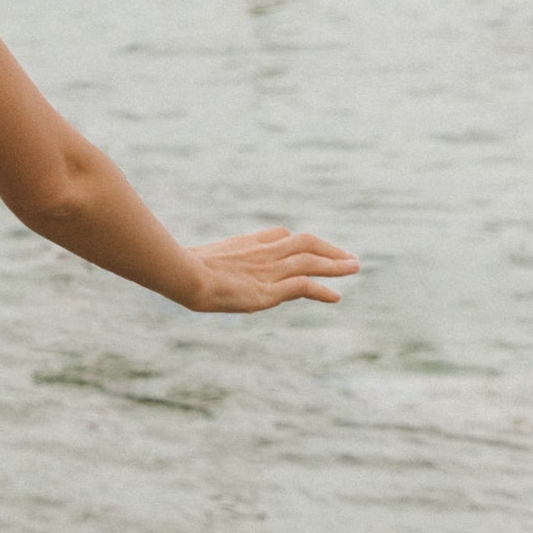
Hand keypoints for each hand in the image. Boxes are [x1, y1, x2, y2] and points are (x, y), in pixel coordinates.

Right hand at [187, 226, 358, 312]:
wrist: (185, 274)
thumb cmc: (179, 270)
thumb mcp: (190, 261)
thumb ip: (197, 264)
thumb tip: (178, 272)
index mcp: (245, 244)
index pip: (278, 235)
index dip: (295, 241)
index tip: (308, 248)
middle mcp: (263, 253)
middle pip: (304, 243)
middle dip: (328, 249)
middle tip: (347, 257)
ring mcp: (269, 269)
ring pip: (312, 261)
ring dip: (336, 265)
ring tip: (354, 268)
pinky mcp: (271, 289)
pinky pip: (305, 285)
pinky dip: (322, 290)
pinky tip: (336, 296)